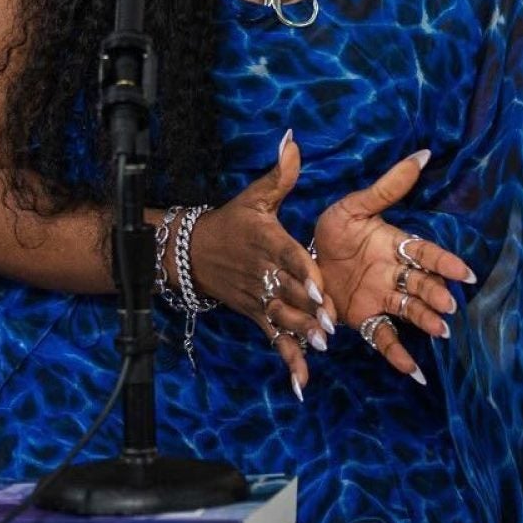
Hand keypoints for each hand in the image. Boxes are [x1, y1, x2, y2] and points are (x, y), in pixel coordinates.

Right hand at [185, 130, 336, 400]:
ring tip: (322, 345)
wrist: (192, 252)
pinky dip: (287, 360)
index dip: (304, 274)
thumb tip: (293, 140)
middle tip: (330, 323)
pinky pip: (272, 339)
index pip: (287, 258)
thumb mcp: (255, 196)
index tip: (321, 288)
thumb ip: (281, 174)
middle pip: (288, 293)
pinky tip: (302, 383)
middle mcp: (263, 274)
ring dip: (301, 334)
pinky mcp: (256, 315)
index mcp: (267, 242)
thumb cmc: (232, 221)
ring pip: (282, 318)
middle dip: (309, 310)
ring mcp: (259, 298)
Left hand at [312, 148, 476, 385]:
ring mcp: (383, 298)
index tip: (464, 273)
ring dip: (426, 321)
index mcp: (395, 245)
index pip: (425, 253)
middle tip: (448, 304)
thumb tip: (422, 155)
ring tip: (440, 331)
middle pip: (421, 285)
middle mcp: (395, 274)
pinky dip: (400, 356)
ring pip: (410, 311)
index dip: (444, 263)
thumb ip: (387, 187)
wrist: (300, 260)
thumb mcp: (354, 206)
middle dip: (435, 295)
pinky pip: (386, 338)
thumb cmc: (332, 230)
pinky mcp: (368, 319)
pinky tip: (414, 373)